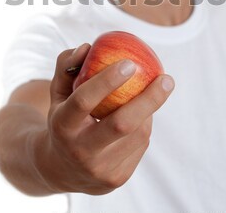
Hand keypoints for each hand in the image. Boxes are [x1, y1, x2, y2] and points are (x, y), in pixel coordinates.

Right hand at [38, 43, 174, 194]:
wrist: (61, 170)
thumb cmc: (64, 119)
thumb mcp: (58, 93)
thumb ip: (68, 66)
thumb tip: (87, 47)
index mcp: (62, 125)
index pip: (84, 100)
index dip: (107, 80)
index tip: (130, 62)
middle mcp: (80, 151)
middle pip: (122, 124)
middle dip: (149, 99)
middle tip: (167, 78)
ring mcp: (101, 169)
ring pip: (138, 133)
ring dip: (147, 111)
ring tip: (149, 95)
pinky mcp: (118, 178)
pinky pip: (141, 145)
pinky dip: (144, 125)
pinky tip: (139, 118)